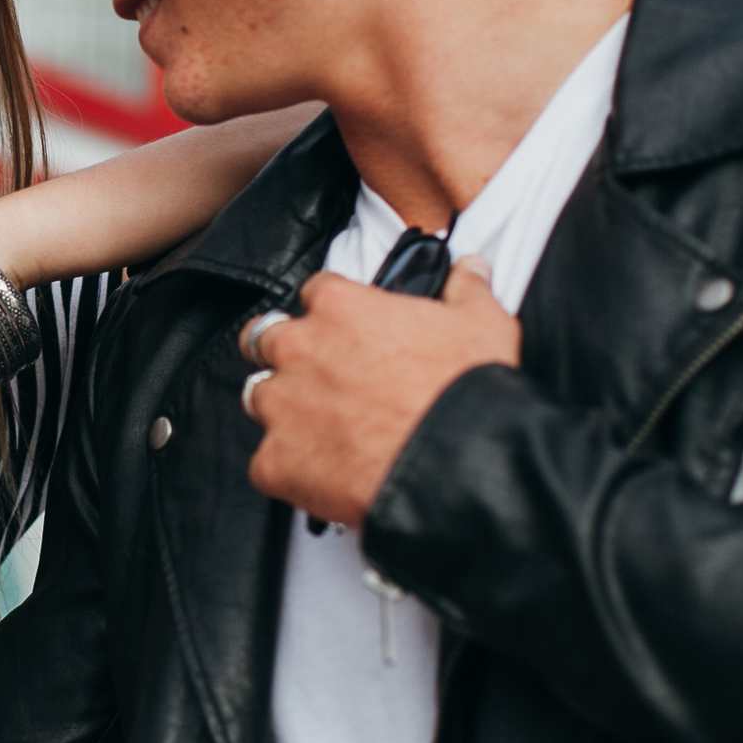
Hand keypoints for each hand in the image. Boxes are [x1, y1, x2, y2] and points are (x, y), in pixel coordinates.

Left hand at [245, 257, 519, 527]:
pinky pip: (266, 461)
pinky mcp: (276, 460)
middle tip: (322, 375)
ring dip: (284, 408)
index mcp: (339, 308)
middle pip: (268, 339)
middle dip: (289, 354)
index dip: (332, 311)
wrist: (458, 467)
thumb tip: (471, 270)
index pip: (316, 292)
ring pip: (260, 397)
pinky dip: (290, 467)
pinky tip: (323, 472)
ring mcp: (281, 406)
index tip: (347, 328)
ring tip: (323, 427)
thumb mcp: (482, 324)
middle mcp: (298, 350)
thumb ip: (468, 289)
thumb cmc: (464, 394)